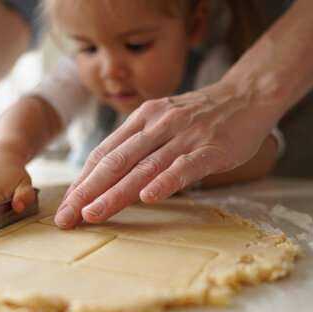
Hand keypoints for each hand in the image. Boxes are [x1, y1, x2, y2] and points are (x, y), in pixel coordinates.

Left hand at [55, 81, 280, 227]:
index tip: (65, 206)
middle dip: (87, 192)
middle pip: (115, 162)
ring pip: (144, 167)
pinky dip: (166, 182)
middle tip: (67, 218)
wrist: (247, 94)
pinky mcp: (212, 147)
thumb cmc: (201, 116)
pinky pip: (185, 166)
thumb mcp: (162, 122)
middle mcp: (157, 125)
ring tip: (93, 214)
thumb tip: (109, 181)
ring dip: (115, 193)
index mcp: (141, 119)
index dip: (82, 181)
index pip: (104, 154)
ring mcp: (184, 135)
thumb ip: (139, 147)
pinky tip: (148, 197)